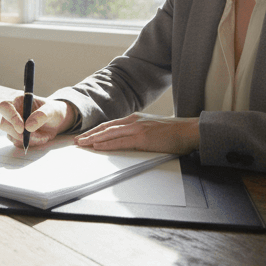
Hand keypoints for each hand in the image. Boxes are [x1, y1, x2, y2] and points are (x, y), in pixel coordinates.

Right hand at [0, 95, 74, 148]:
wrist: (56, 122)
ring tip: (43, 136)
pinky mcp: (16, 136)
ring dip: (27, 140)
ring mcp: (13, 126)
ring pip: (11, 136)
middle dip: (19, 133)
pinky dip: (29, 143)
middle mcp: (12, 113)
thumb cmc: (53, 111)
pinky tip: (40, 138)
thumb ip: (42, 115)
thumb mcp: (52, 110)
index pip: (5, 107)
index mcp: (18, 101)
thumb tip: (28, 126)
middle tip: (35, 136)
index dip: (11, 117)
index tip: (22, 128)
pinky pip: (17, 143)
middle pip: (4, 124)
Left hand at [75, 113, 198, 155]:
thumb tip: (130, 140)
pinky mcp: (143, 138)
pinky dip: (107, 144)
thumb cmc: (174, 132)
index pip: (110, 125)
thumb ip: (140, 132)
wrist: (189, 131)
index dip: (96, 131)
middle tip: (76, 141)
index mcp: (135, 119)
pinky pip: (120, 142)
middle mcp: (134, 121)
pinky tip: (97, 147)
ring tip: (81, 144)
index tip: (84, 136)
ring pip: (109, 134)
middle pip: (106, 128)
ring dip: (93, 139)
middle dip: (89, 134)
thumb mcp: (152, 128)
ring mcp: (138, 129)